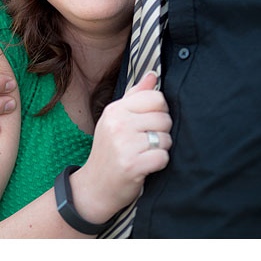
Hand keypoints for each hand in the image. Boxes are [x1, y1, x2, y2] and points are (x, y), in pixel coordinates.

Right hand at [71, 72, 172, 223]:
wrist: (94, 186)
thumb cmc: (109, 151)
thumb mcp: (116, 120)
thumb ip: (135, 96)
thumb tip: (152, 75)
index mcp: (114, 109)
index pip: (155, 97)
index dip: (160, 111)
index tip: (149, 122)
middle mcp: (117, 123)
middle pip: (164, 118)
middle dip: (162, 132)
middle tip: (146, 142)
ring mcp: (123, 144)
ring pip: (165, 138)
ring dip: (161, 149)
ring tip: (144, 153)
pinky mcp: (131, 165)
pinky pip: (163, 157)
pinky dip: (159, 164)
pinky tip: (146, 165)